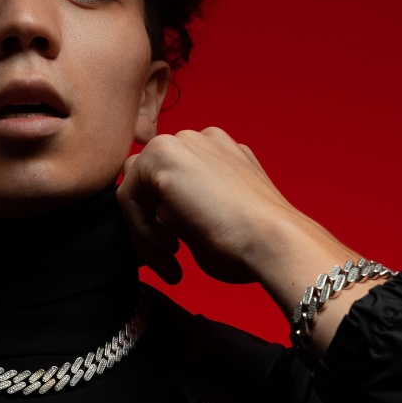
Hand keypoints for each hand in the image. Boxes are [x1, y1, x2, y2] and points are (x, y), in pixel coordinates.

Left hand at [118, 128, 378, 352]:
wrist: (273, 239)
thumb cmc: (252, 241)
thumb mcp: (212, 222)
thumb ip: (183, 212)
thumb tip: (159, 215)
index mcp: (219, 152)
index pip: (171, 183)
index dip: (165, 225)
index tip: (176, 258)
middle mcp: (200, 140)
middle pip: (148, 182)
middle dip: (150, 225)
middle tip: (169, 261)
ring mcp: (181, 143)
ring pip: (136, 189)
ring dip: (146, 231)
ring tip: (170, 262)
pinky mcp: (162, 156)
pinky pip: (128, 197)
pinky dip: (141, 231)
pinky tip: (170, 252)